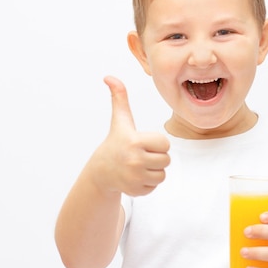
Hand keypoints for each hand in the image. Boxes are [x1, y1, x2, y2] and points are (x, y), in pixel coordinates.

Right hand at [89, 76, 169, 196]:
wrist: (101, 171)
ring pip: (162, 174)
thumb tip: (109, 76)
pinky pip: (155, 186)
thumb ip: (119, 97)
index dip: (157, 143)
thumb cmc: (116, 142)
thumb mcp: (119, 120)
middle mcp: (134, 160)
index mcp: (134, 141)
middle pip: (166, 160)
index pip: (165, 143)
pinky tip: (136, 176)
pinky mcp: (136, 191)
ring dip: (154, 170)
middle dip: (157, 157)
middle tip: (141, 154)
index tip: (143, 142)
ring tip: (139, 165)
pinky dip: (148, 182)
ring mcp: (135, 177)